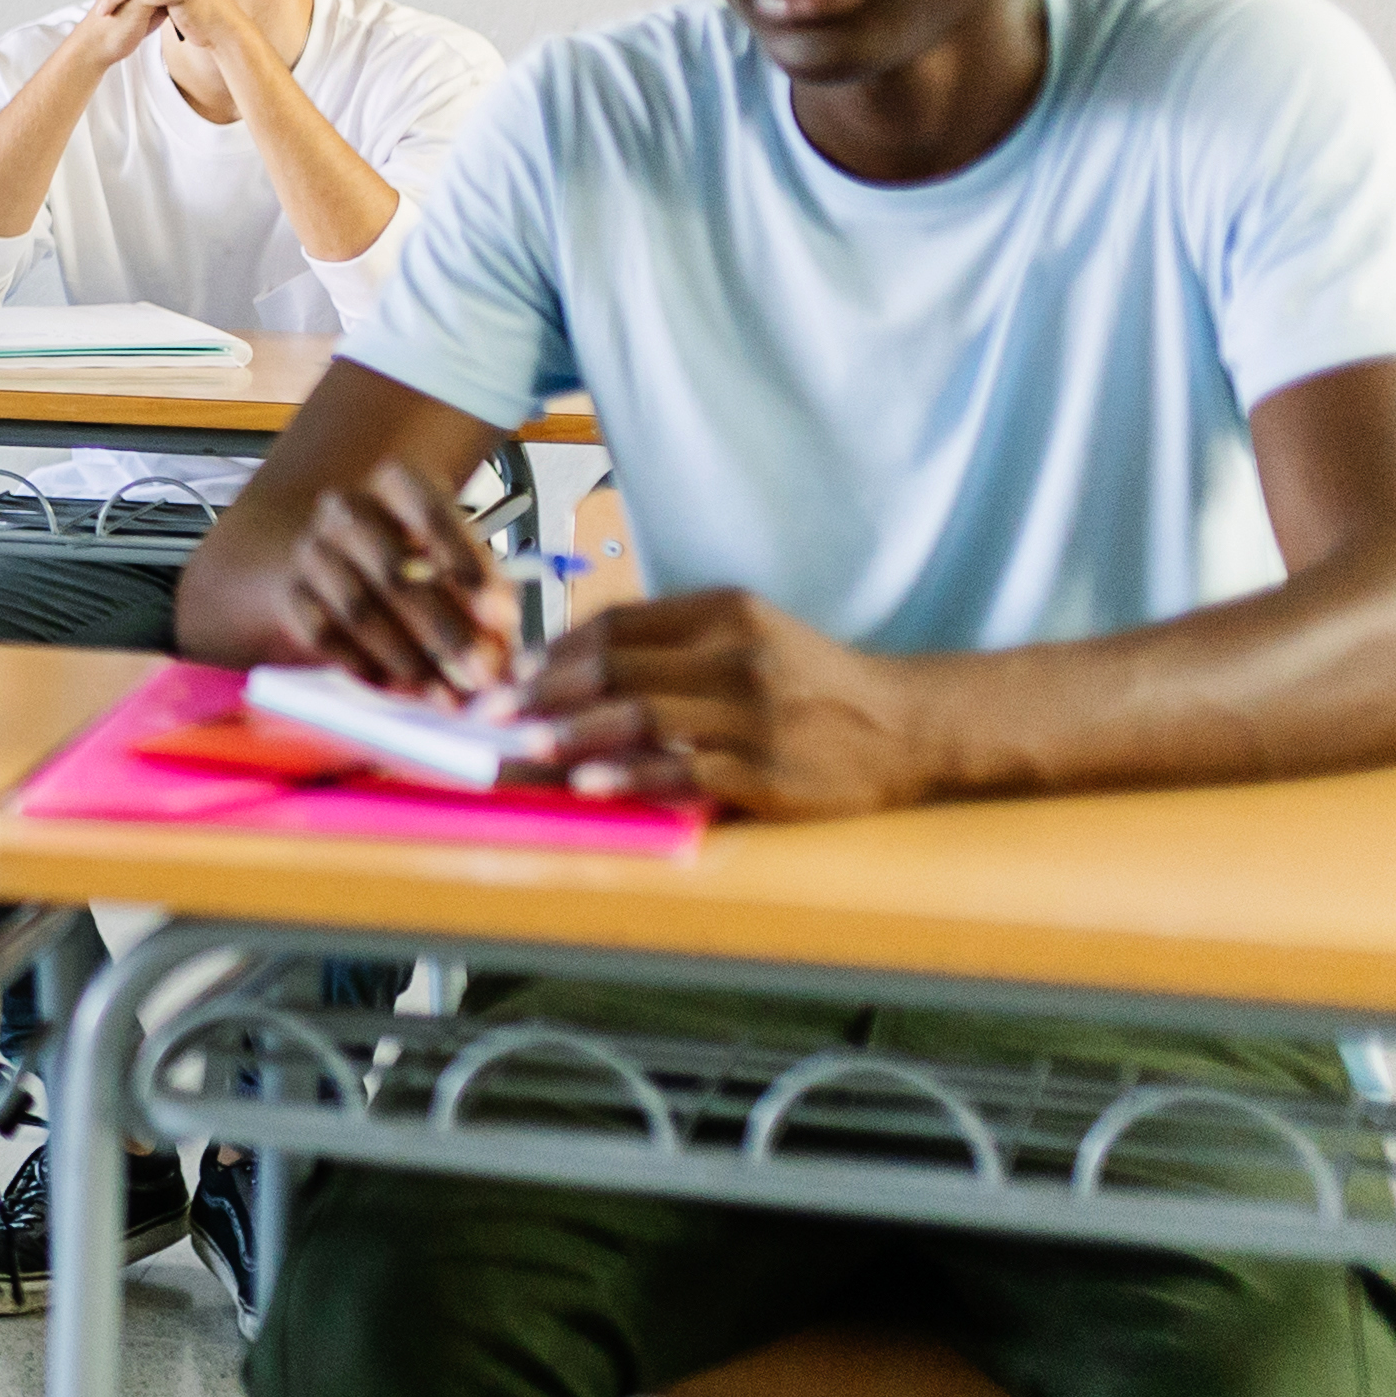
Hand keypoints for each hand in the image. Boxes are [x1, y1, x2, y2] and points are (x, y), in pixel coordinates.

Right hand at [267, 460, 524, 699]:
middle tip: (481, 674)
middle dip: (445, 631)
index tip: (501, 616)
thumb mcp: (450, 554)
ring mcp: (310, 551)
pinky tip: (400, 689)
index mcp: (393, 484)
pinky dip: (366, 668)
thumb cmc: (407, 556)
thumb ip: (483, 592)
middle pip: (395, 573)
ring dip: (408, 660)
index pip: (430, 512)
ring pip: (359, 610)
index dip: (467, 563)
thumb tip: (503, 639)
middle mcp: (345, 510)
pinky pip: (324, 636)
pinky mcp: (289, 594)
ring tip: (445, 694)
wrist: (326, 558)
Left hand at [522, 590, 931, 816]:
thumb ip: (668, 639)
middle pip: (619, 670)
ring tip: (525, 748)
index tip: (505, 676)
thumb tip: (565, 659)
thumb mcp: (745, 632)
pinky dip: (631, 778)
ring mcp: (754, 716)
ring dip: (575, 735)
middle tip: (491, 717)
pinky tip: (590, 784)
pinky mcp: (768, 771)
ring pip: (644, 719)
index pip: (618, 625)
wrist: (904, 724)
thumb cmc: (805, 678)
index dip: (552, 651)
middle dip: (544, 694)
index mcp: (723, 612)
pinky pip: (685, 773)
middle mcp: (736, 656)